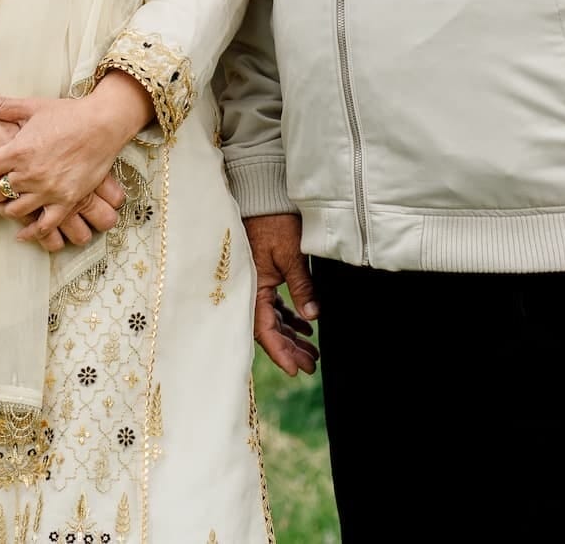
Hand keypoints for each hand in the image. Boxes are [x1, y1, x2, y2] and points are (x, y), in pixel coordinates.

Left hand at [0, 80, 149, 251]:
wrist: (104, 124)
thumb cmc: (68, 113)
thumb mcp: (32, 106)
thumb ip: (0, 106)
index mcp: (18, 150)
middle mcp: (30, 174)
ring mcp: (48, 190)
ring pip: (14, 211)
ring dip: (6, 207)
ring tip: (8, 201)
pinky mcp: (67, 201)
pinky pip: (44, 226)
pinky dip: (32, 233)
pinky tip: (24, 233)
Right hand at [243, 214, 318, 375]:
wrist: (262, 194)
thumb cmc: (273, 221)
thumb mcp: (290, 254)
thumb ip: (301, 287)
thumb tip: (313, 316)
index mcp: (253, 288)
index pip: (265, 330)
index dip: (280, 352)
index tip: (296, 370)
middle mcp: (251, 289)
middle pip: (270, 329)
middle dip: (290, 349)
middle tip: (311, 364)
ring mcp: (257, 283)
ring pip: (274, 318)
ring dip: (292, 335)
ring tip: (313, 351)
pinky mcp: (264, 274)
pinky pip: (275, 304)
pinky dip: (290, 316)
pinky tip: (307, 324)